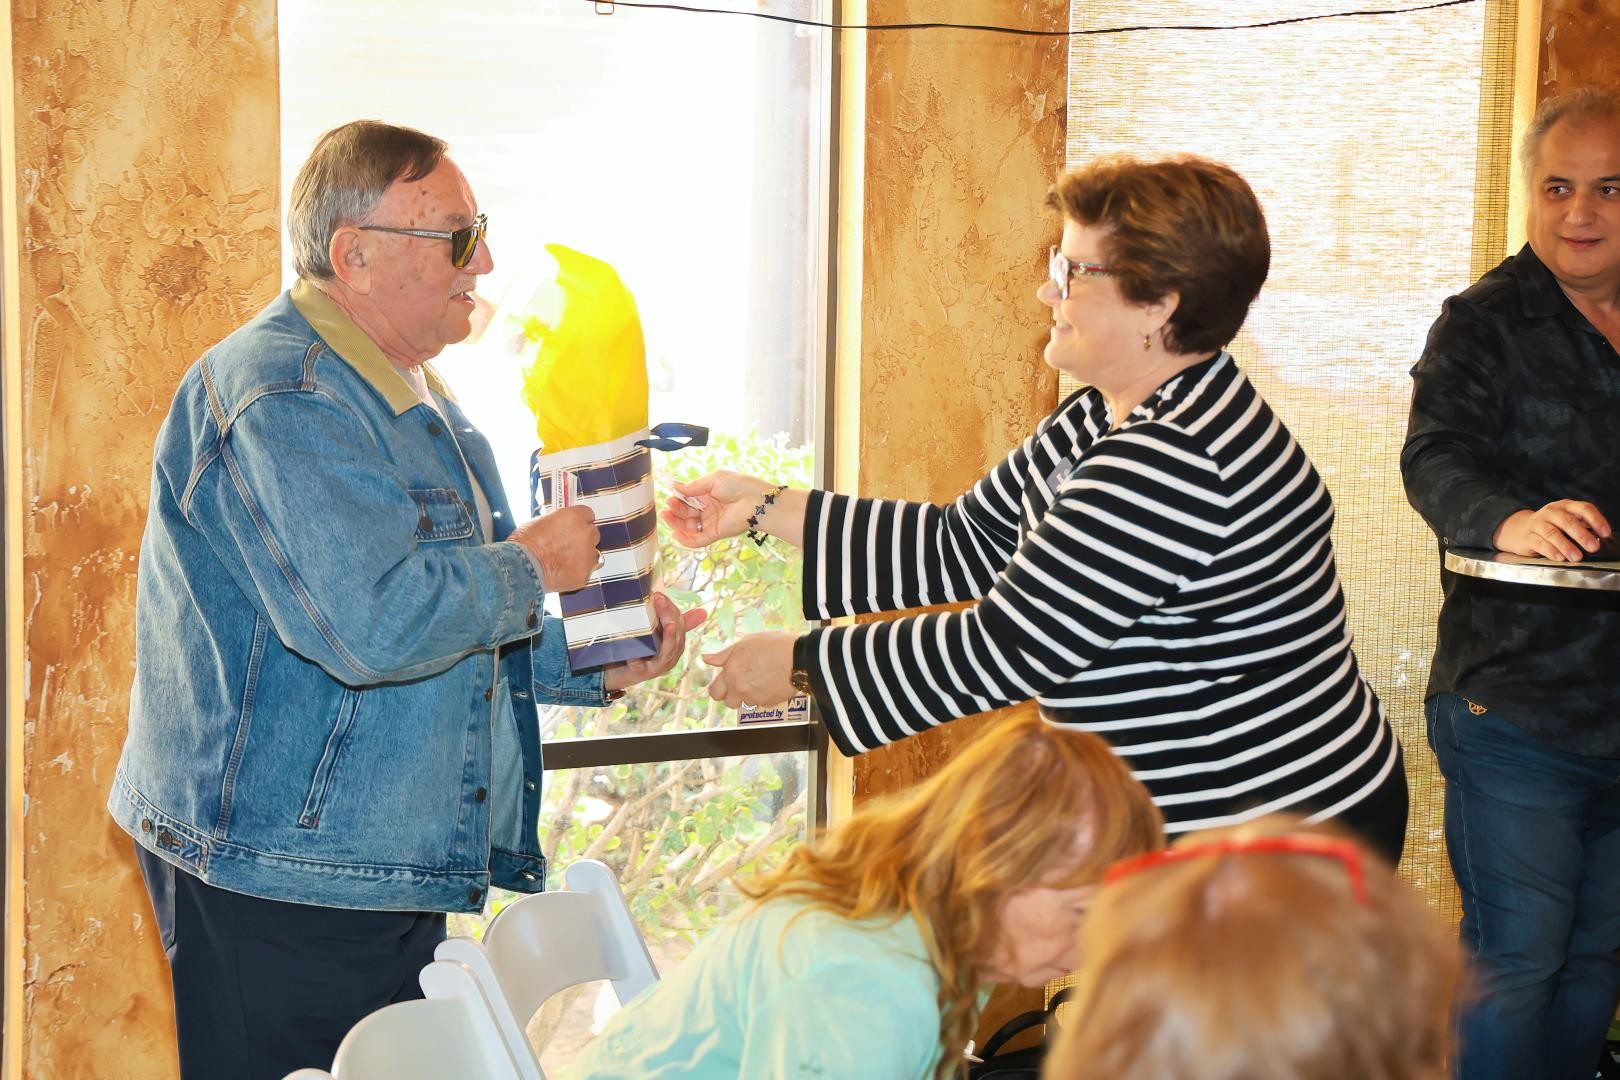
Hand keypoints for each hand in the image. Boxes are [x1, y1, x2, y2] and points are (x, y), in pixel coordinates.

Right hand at [508, 506, 598, 592]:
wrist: (522, 568)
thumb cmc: (525, 544)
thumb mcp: (540, 522)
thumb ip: (558, 523)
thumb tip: (560, 526)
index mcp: (574, 517)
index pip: (588, 514)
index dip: (580, 521)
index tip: (575, 525)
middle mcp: (585, 534)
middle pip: (593, 533)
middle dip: (583, 538)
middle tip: (568, 544)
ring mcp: (587, 555)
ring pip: (592, 554)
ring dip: (583, 556)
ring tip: (564, 560)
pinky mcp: (584, 574)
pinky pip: (585, 571)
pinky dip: (576, 572)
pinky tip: (562, 572)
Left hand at [603, 592, 707, 692]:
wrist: (616, 672)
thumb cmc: (638, 649)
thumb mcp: (653, 631)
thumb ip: (667, 618)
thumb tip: (701, 609)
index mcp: (675, 642)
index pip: (679, 622)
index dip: (671, 608)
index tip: (659, 594)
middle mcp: (670, 655)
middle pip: (676, 635)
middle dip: (669, 615)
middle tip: (659, 599)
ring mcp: (657, 666)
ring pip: (668, 652)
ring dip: (669, 638)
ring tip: (669, 625)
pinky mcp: (641, 674)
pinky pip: (641, 668)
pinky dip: (638, 661)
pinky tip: (633, 655)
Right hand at [659, 471, 775, 547]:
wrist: (757, 500)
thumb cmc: (739, 485)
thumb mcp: (714, 480)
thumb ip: (694, 486)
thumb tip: (675, 487)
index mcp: (708, 495)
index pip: (687, 499)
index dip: (678, 498)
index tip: (670, 494)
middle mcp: (708, 509)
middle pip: (686, 514)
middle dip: (675, 510)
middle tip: (668, 506)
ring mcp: (711, 522)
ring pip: (689, 527)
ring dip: (676, 524)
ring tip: (667, 517)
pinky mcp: (715, 534)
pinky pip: (698, 540)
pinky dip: (686, 540)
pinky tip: (676, 534)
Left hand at [703, 631, 798, 707]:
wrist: (799, 658)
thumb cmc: (774, 646)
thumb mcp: (745, 642)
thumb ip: (723, 654)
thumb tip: (706, 659)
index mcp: (731, 672)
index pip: (714, 691)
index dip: (719, 686)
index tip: (725, 680)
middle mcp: (740, 688)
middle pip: (727, 702)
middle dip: (731, 694)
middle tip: (741, 681)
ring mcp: (754, 698)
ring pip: (743, 704)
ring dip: (747, 696)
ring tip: (758, 680)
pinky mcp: (769, 703)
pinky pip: (760, 704)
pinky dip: (762, 696)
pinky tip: (769, 683)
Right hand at [1494, 500, 1612, 560]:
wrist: (1518, 529)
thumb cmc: (1550, 526)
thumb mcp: (1565, 520)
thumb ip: (1581, 526)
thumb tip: (1599, 539)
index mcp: (1565, 506)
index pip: (1584, 508)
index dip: (1596, 520)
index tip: (1606, 533)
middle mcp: (1551, 512)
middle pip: (1567, 521)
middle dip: (1582, 535)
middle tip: (1594, 547)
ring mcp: (1538, 523)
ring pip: (1553, 533)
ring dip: (1566, 546)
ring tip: (1577, 557)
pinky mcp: (1528, 536)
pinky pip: (1540, 543)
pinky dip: (1551, 551)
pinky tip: (1560, 557)